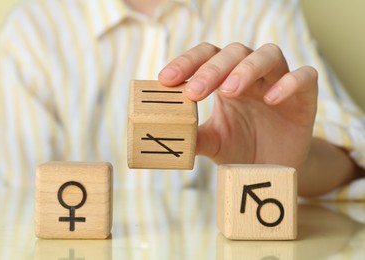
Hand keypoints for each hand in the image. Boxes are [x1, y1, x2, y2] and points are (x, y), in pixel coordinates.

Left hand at [158, 42, 317, 171]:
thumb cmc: (241, 149)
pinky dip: (290, 83)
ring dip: (247, 68)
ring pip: (268, 54)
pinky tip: (271, 99)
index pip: (206, 56)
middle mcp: (251, 75)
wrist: (272, 170)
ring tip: (229, 91)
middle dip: (213, 69)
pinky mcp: (305, 97)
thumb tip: (167, 133)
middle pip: (235, 51)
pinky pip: (305, 76)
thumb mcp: (214, 142)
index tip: (166, 80)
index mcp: (225, 80)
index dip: (186, 62)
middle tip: (195, 92)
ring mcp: (279, 82)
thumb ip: (194, 135)